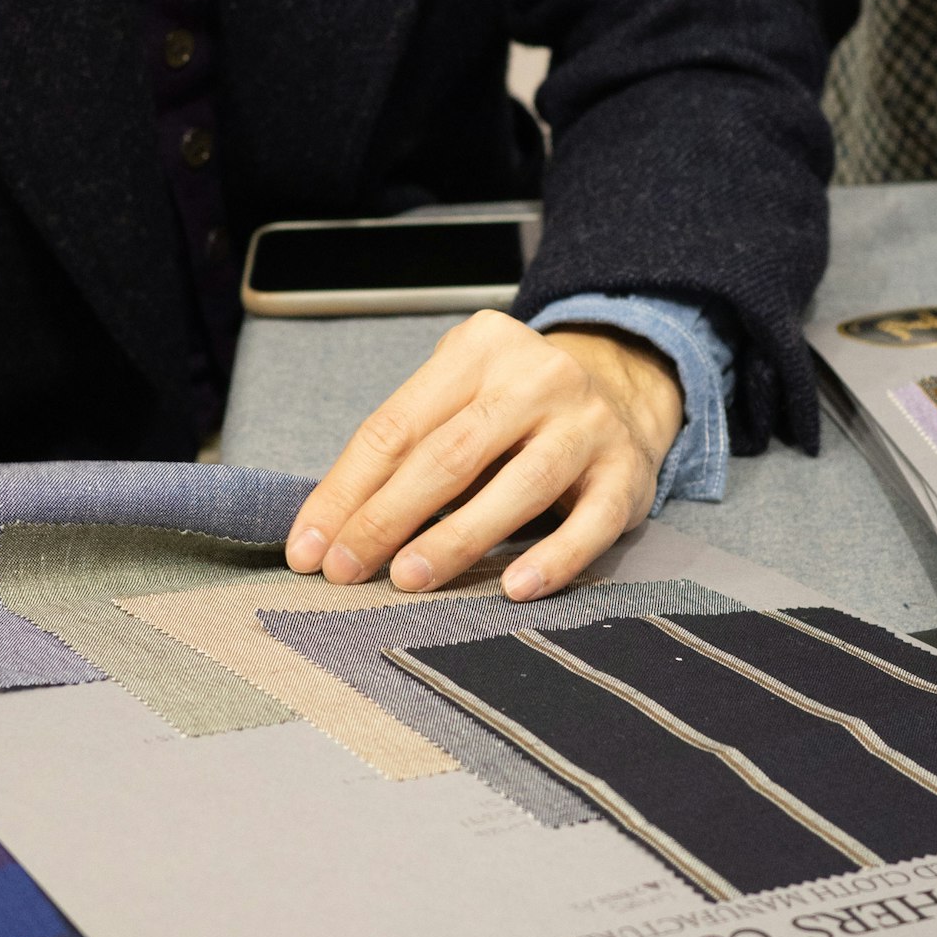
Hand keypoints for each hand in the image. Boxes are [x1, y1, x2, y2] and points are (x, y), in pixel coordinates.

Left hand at [283, 310, 682, 603]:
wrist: (623, 387)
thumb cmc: (514, 406)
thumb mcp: (459, 394)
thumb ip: (407, 442)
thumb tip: (332, 524)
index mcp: (479, 348)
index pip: (396, 426)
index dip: (346, 490)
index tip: (309, 547)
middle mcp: (536, 376)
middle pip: (449, 455)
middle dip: (386, 518)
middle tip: (344, 570)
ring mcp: (587, 423)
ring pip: (517, 487)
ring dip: (456, 539)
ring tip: (408, 579)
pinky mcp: (627, 472)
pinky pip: (589, 524)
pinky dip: (553, 559)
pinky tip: (514, 588)